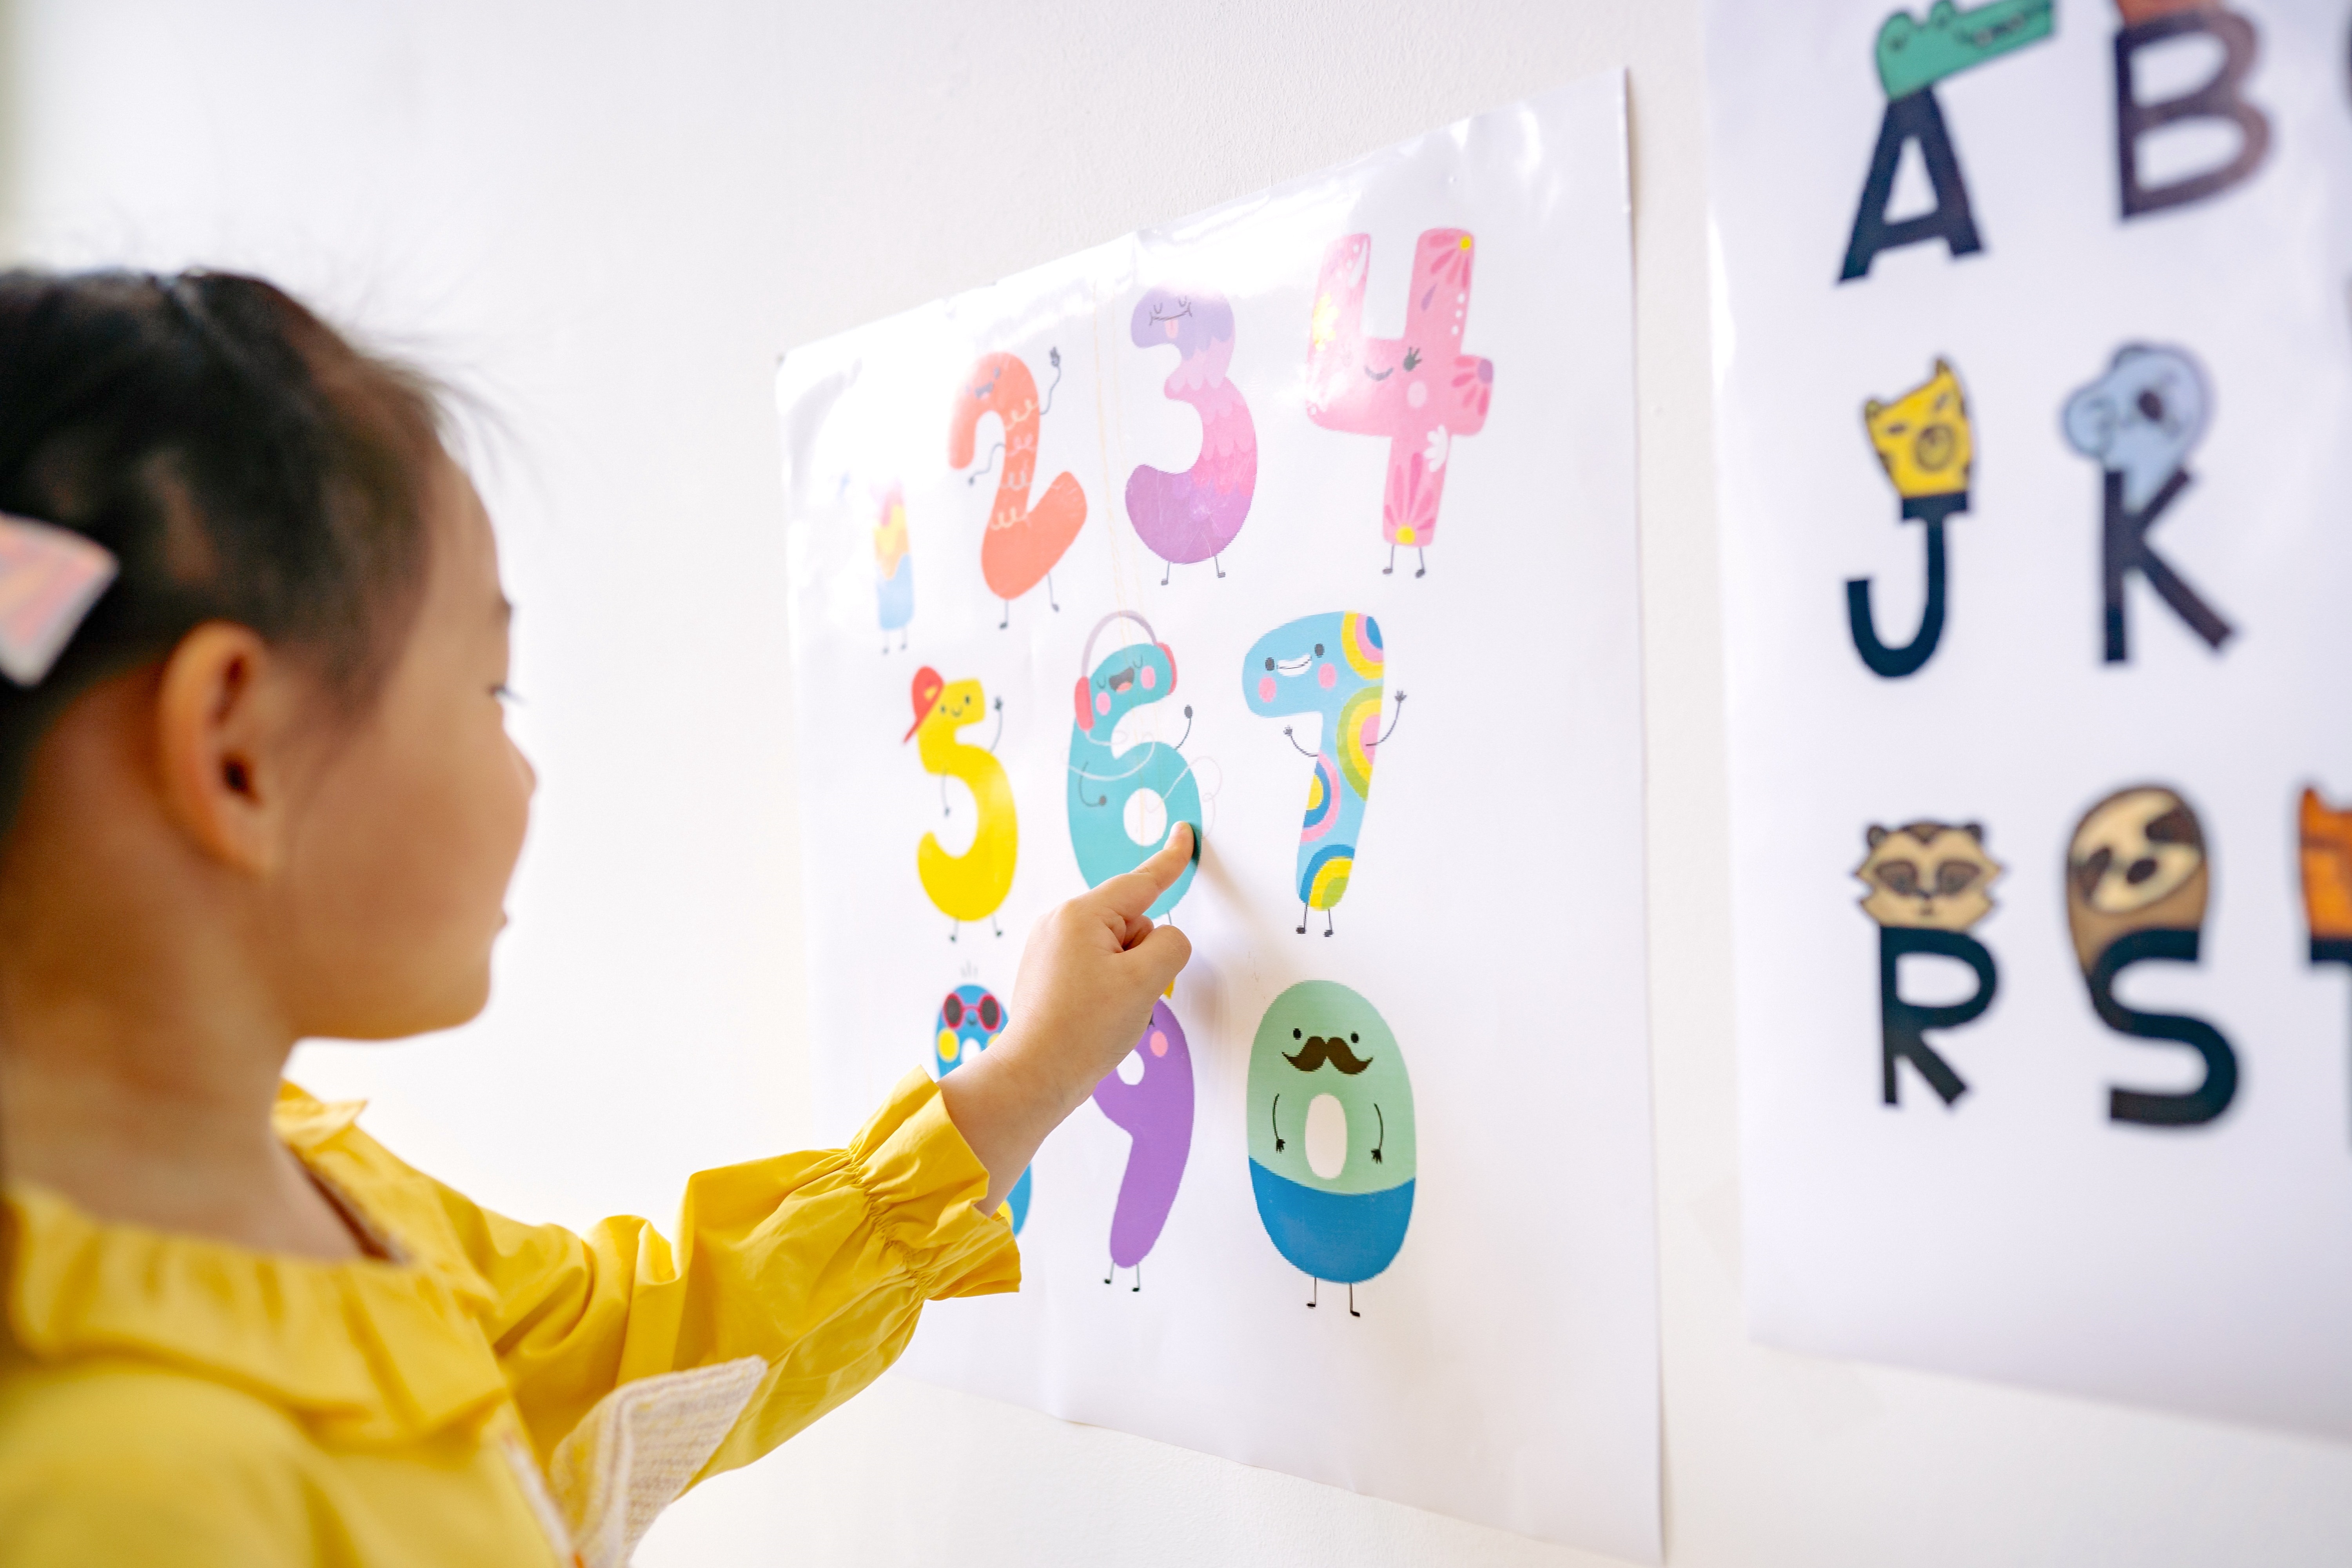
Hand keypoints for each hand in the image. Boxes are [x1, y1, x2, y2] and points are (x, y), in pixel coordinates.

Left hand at [938, 824, 1194, 1212]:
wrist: (1033, 1077)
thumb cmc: (1085, 1028)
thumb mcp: (1145, 981)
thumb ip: (1170, 946)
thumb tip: (1163, 940)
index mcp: (1081, 914)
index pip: (1140, 881)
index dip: (1170, 860)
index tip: (1185, 834)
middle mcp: (1059, 922)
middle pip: (1130, 923)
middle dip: (1142, 956)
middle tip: (1127, 997)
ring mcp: (1048, 948)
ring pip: (1115, 950)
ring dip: (1126, 977)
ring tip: (1106, 1014)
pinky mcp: (1045, 973)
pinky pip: (1095, 968)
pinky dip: (1106, 989)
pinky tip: (1093, 1019)